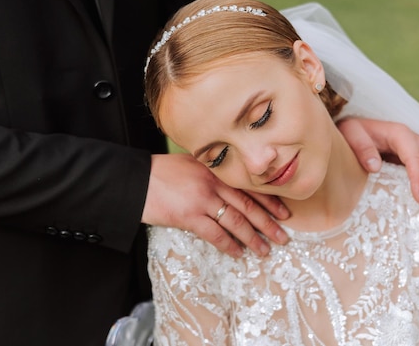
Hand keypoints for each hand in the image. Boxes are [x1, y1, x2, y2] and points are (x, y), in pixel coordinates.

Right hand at [142, 153, 289, 256]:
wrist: (134, 180)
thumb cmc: (160, 172)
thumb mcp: (190, 164)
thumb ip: (211, 172)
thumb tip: (228, 186)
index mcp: (216, 170)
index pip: (249, 186)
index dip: (269, 201)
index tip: (284, 212)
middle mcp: (213, 183)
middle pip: (248, 205)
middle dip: (268, 223)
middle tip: (283, 237)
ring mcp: (202, 199)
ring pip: (236, 221)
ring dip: (253, 238)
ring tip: (265, 250)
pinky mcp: (189, 215)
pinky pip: (215, 233)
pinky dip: (228, 245)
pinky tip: (238, 253)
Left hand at [337, 117, 418, 202]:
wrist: (351, 126)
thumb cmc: (350, 132)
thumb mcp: (350, 135)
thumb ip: (362, 148)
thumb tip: (375, 166)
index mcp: (397, 133)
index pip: (413, 156)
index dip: (418, 177)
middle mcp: (412, 138)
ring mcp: (417, 144)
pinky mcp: (417, 152)